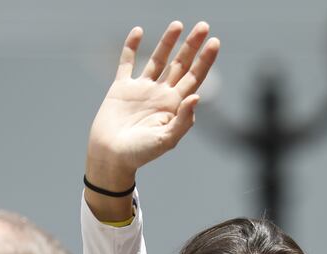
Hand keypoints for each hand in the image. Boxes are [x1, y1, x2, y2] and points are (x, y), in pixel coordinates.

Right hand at [85, 21, 219, 190]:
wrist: (111, 157)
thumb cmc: (140, 154)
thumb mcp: (166, 140)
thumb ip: (183, 121)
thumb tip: (196, 98)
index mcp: (174, 106)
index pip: (195, 78)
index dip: (206, 61)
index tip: (215, 42)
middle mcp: (160, 94)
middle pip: (181, 64)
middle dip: (192, 46)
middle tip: (204, 26)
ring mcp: (141, 89)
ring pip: (158, 59)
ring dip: (168, 42)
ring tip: (178, 24)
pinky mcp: (121, 88)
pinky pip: (127, 63)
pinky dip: (131, 46)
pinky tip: (138, 31)